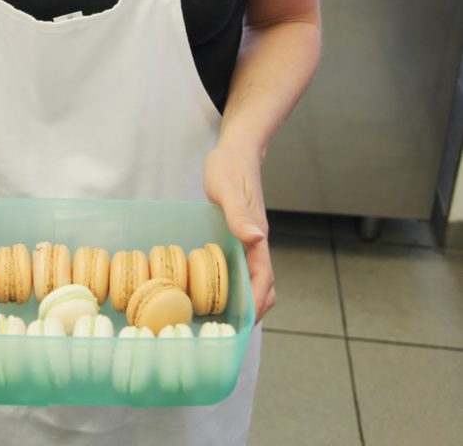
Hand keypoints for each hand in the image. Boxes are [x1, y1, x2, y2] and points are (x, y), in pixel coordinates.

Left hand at [203, 145, 274, 321]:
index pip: (264, 279)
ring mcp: (248, 240)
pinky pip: (241, 265)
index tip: (244, 323)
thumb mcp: (228, 189)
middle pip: (264, 285)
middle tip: (229, 327)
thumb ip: (239, 214)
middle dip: (253, 309)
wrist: (236, 150)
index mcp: (257, 235)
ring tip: (221, 315)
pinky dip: (234, 282)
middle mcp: (256, 242)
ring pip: (254, 277)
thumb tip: (256, 239)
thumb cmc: (230, 167)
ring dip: (244, 298)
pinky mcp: (238, 235)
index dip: (256, 303)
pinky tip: (213, 286)